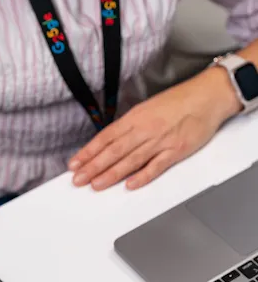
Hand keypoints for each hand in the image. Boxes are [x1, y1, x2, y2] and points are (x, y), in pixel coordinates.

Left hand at [68, 67, 240, 191]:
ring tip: (96, 184)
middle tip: (78, 180)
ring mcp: (160, 141)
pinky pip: (156, 166)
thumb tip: (111, 142)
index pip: (105, 137)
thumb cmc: (178, 101)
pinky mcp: (177, 150)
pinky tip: (130, 185)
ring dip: (111, 174)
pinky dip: (143, 176)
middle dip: (93, 166)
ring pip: (131, 160)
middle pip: (114, 151)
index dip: (88, 152)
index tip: (74, 164)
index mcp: (134, 118)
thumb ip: (130, 126)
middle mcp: (144, 129)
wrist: (206, 96)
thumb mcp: (146, 108)